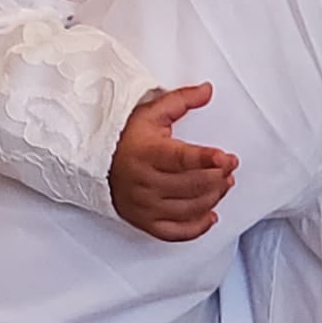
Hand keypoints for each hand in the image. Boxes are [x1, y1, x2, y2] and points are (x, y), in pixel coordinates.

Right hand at [109, 82, 237, 240]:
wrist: (93, 161)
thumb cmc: (124, 137)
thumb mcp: (151, 112)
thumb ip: (181, 100)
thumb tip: (208, 90)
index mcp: (147, 153)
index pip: (183, 160)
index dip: (208, 159)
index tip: (227, 158)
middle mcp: (145, 182)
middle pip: (192, 186)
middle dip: (218, 177)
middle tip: (228, 168)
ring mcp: (144, 205)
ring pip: (188, 209)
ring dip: (213, 198)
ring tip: (223, 184)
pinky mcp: (144, 221)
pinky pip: (175, 233)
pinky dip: (197, 228)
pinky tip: (210, 216)